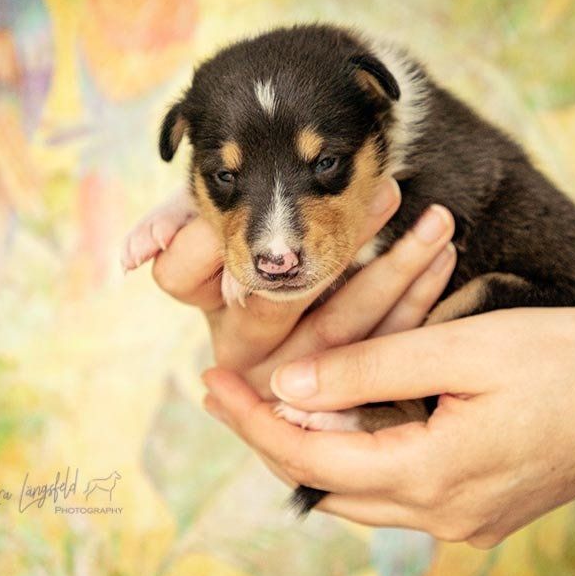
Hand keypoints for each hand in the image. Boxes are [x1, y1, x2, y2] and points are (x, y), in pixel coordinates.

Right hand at [152, 177, 458, 394]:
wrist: (307, 348)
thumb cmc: (253, 258)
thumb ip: (183, 232)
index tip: (273, 196)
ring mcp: (294, 379)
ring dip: (396, 267)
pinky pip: (385, 344)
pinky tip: (445, 257)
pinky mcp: (346, 388)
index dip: (225, 239)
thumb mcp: (216, 241)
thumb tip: (129, 258)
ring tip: (437, 221)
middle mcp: (244, 354)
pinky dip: (418, 298)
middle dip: (343, 238)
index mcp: (207, 313)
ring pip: (345, 328)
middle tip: (389, 187)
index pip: (192, 279)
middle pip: (285, 301)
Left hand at [201, 308, 574, 545]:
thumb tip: (290, 387)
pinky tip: (349, 418)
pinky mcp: (480, 508)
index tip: (211, 380)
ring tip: (278, 399)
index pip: (308, 457)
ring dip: (315, 445)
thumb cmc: (570, 362)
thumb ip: (370, 369)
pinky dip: (362, 453)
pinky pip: (397, 489)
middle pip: (326, 481)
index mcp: (430, 476)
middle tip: (233, 389)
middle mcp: (441, 514)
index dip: (252, 419)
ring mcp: (463, 519)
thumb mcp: (463, 349)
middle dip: (273, 435)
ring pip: (359, 490)